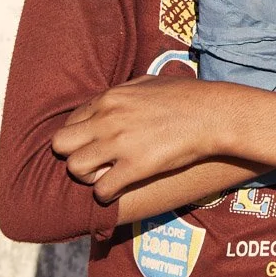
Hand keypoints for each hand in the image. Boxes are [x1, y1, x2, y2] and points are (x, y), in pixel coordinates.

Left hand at [53, 75, 228, 203]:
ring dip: (88, 177)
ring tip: (106, 176)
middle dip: (74, 155)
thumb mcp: (150, 82)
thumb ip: (125, 91)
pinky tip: (120, 188)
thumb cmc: (188, 97)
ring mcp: (120, 143)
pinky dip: (106, 194)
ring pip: (75, 169)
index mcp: (110, 97)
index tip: (95, 145)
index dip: (80, 137)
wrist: (215, 114)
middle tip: (94, 163)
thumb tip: (113, 98)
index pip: (70, 122)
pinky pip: (101, 191)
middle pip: (60, 145)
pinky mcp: (135, 167)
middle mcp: (108, 119)